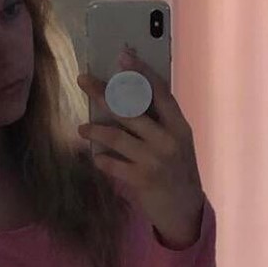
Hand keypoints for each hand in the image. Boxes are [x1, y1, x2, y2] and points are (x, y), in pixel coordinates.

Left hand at [77, 45, 204, 247]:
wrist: (185, 210)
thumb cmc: (178, 171)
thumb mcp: (178, 143)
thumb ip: (161, 123)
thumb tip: (131, 97)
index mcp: (179, 126)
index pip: (159, 92)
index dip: (141, 72)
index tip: (123, 56)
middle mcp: (167, 140)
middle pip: (130, 109)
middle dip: (103, 93)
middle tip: (83, 80)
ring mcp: (154, 160)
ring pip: (116, 137)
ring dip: (95, 130)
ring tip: (82, 128)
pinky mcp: (141, 179)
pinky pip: (112, 164)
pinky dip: (101, 159)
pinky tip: (96, 157)